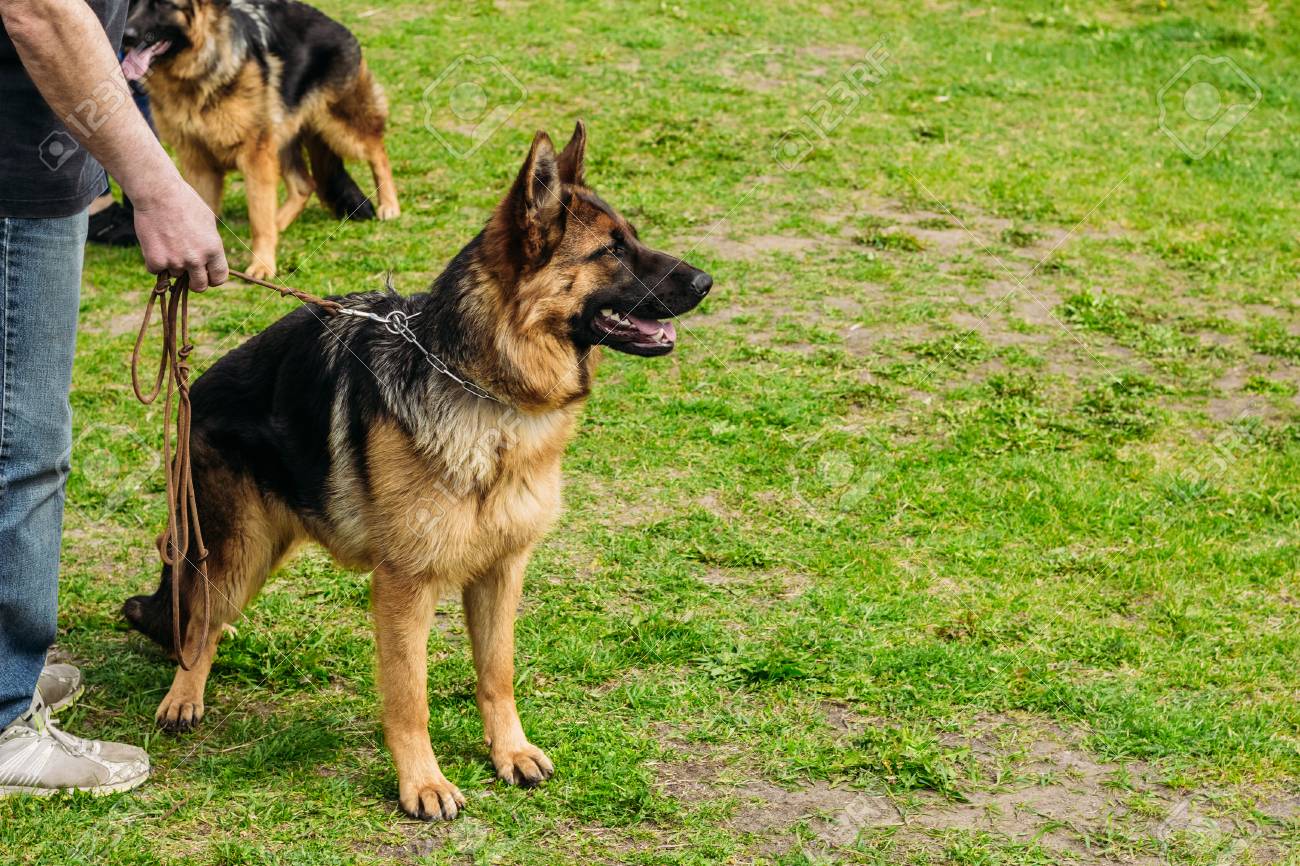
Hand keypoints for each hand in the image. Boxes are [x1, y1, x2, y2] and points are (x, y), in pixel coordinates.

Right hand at [132, 173, 227, 290]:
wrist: (158, 192)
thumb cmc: (185, 203)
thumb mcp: (208, 223)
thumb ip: (210, 245)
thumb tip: (210, 261)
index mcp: (213, 250)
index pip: (219, 278)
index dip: (212, 278)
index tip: (206, 275)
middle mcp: (196, 259)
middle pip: (198, 286)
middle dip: (193, 281)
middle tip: (187, 273)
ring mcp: (175, 261)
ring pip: (175, 275)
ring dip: (171, 265)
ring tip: (167, 242)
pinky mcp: (155, 260)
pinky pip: (155, 271)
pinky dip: (154, 261)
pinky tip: (154, 243)